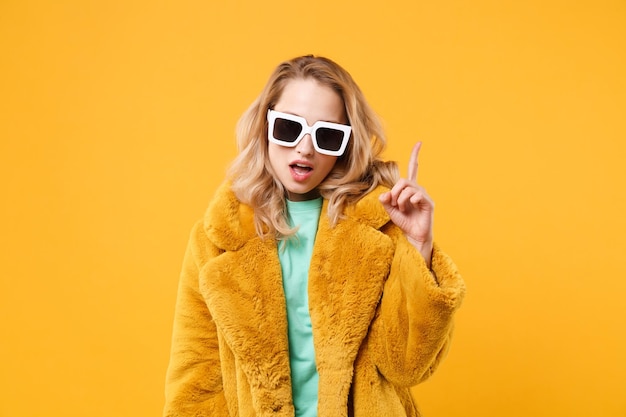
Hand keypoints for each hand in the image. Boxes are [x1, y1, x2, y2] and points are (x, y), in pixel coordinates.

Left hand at [379, 142, 433, 267]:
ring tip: (401, 209)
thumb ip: (386, 201)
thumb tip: (385, 194)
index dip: (415, 156)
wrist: (413, 236)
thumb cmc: (404, 222)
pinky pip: (417, 195)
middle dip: (395, 191)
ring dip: (400, 199)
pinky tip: (409, 208)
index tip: (419, 143)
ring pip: (408, 188)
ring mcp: (424, 195)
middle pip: (404, 180)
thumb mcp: (390, 210)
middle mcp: (418, 189)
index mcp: (410, 189)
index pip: (413, 168)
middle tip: (393, 204)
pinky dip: (409, 201)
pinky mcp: (428, 203)